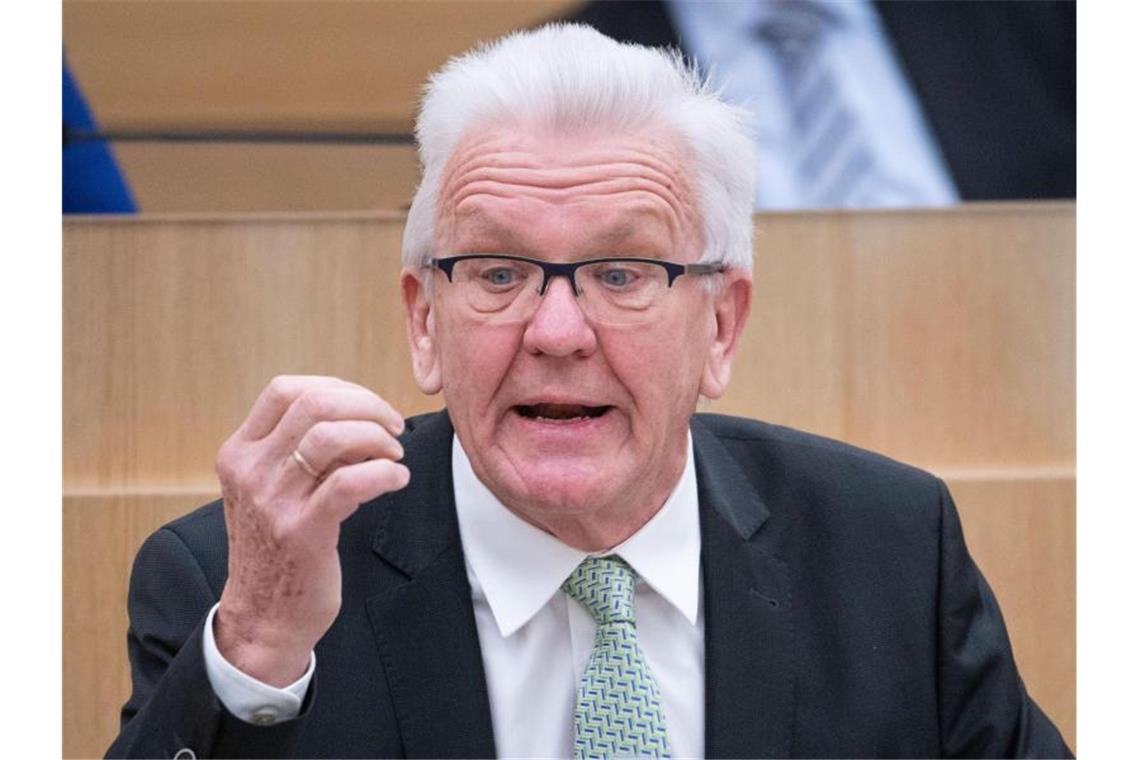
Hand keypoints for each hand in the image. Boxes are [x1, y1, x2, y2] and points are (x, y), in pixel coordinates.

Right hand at [212, 375, 408, 686]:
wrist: (264, 617)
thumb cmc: (280, 546)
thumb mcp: (273, 489)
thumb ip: (303, 449)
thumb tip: (360, 414)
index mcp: (240, 453)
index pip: (285, 390)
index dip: (337, 388)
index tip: (368, 406)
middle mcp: (250, 471)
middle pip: (313, 403)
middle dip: (367, 406)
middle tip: (393, 427)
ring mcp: (273, 501)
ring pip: (332, 436)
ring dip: (377, 437)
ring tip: (394, 454)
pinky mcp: (302, 531)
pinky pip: (351, 481)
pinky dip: (385, 472)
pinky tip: (397, 479)